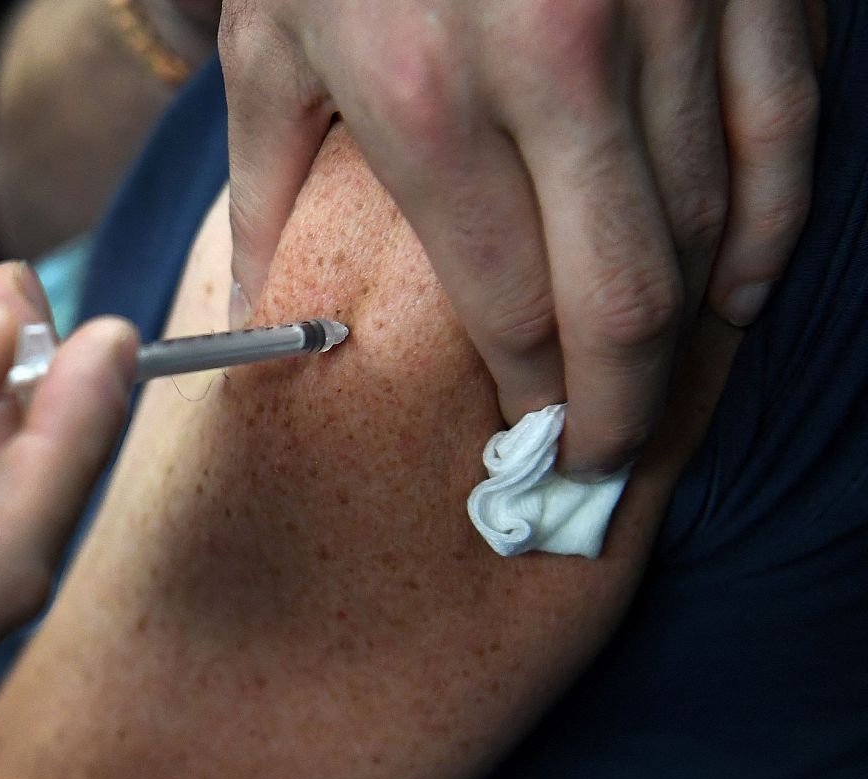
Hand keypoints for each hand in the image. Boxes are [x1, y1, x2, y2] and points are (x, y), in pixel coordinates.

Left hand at [222, 0, 819, 474]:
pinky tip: (738, 288)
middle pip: (622, 297)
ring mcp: (661, 11)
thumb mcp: (271, 35)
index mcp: (427, 98)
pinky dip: (771, 219)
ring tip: (656, 396)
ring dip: (688, 329)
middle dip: (617, 407)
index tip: (524, 448)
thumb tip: (263, 313)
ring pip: (708, 219)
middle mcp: (555, 65)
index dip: (527, 395)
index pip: (504, 302)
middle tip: (598, 466)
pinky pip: (782, 122)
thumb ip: (269, 184)